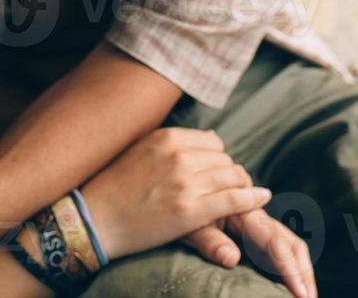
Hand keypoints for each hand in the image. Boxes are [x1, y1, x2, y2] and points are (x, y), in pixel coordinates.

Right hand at [78, 127, 270, 259]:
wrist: (94, 219)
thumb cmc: (115, 187)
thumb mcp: (142, 150)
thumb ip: (174, 144)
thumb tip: (210, 139)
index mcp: (167, 137)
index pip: (213, 141)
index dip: (218, 158)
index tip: (217, 172)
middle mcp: (178, 155)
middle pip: (225, 158)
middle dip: (230, 173)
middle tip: (230, 189)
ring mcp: (185, 183)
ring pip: (234, 176)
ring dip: (242, 186)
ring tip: (243, 196)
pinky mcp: (190, 210)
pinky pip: (234, 199)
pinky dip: (253, 198)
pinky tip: (262, 197)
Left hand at [183, 208, 315, 297]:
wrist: (173, 184)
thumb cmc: (174, 210)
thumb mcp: (186, 226)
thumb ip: (209, 240)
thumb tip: (232, 258)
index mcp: (242, 212)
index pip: (276, 242)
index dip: (291, 269)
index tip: (302, 295)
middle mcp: (254, 214)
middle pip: (290, 242)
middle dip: (303, 272)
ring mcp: (256, 220)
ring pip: (288, 241)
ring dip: (300, 268)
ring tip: (306, 294)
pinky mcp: (253, 225)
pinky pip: (279, 241)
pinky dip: (290, 261)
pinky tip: (293, 278)